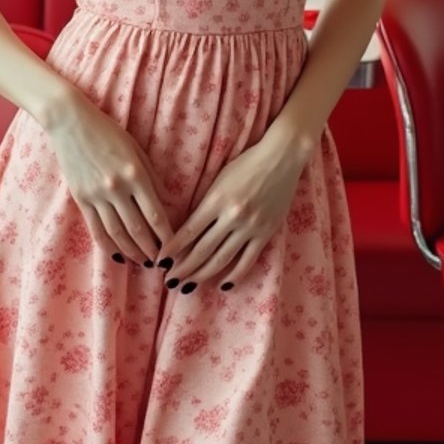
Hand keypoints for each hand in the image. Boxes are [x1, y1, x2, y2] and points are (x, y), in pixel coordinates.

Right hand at [46, 93, 174, 264]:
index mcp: (135, 174)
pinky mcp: (81, 198)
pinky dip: (108, 246)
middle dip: (151, 249)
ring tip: (142, 262)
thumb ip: (152, 176)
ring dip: (131, 251)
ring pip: (117, 233)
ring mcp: (97, 195)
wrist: (70, 121)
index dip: (166, 236)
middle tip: (161, 262)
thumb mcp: (136, 149)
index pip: (155, 214)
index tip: (175, 249)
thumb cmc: (108, 131)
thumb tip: (166, 202)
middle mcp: (117, 188)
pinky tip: (117, 255)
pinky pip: (96, 229)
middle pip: (138, 229)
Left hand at [162, 130, 310, 288]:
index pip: (189, 231)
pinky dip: (234, 275)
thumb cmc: (247, 163)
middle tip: (170, 282)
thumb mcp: (220, 179)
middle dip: (183, 268)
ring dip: (202, 275)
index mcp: (216, 199)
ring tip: (188, 287)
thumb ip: (207, 203)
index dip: (173, 249)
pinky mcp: (266, 232)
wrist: (282, 156)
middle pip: (202, 250)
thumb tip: (188, 231)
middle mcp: (232, 215)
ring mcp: (251, 226)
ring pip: (222, 258)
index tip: (160, 263)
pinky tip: (222, 285)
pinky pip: (248, 260)